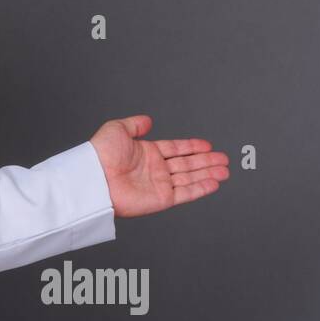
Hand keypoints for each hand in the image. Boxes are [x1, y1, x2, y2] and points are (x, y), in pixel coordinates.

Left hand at [88, 114, 228, 217]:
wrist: (94, 178)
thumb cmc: (100, 154)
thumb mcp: (117, 129)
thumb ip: (135, 124)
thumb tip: (147, 120)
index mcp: (146, 153)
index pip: (175, 149)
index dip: (191, 147)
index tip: (207, 145)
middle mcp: (154, 169)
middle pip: (186, 164)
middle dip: (206, 161)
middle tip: (223, 158)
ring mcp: (158, 185)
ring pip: (190, 178)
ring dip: (208, 174)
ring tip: (225, 170)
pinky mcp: (160, 199)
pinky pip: (185, 193)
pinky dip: (201, 189)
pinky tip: (214, 183)